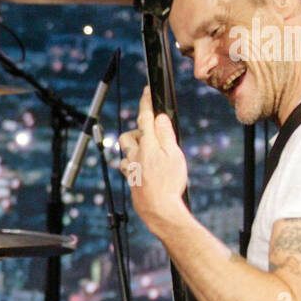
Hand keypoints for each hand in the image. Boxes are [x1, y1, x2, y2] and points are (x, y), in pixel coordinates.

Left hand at [117, 87, 188, 231]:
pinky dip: (134, 164)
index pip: (145, 118)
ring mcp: (130, 169)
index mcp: (147, 145)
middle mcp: (134, 155)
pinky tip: (145, 171)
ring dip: (135, 149)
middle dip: (138, 132)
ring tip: (151, 155)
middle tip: (153, 136)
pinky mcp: (130, 180)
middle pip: (128, 136)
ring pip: (126, 152)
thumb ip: (166, 135)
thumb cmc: (169, 184)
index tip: (146, 91)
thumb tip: (159, 117)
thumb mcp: (174, 155)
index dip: (146, 102)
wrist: (159, 210)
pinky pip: (127, 167)